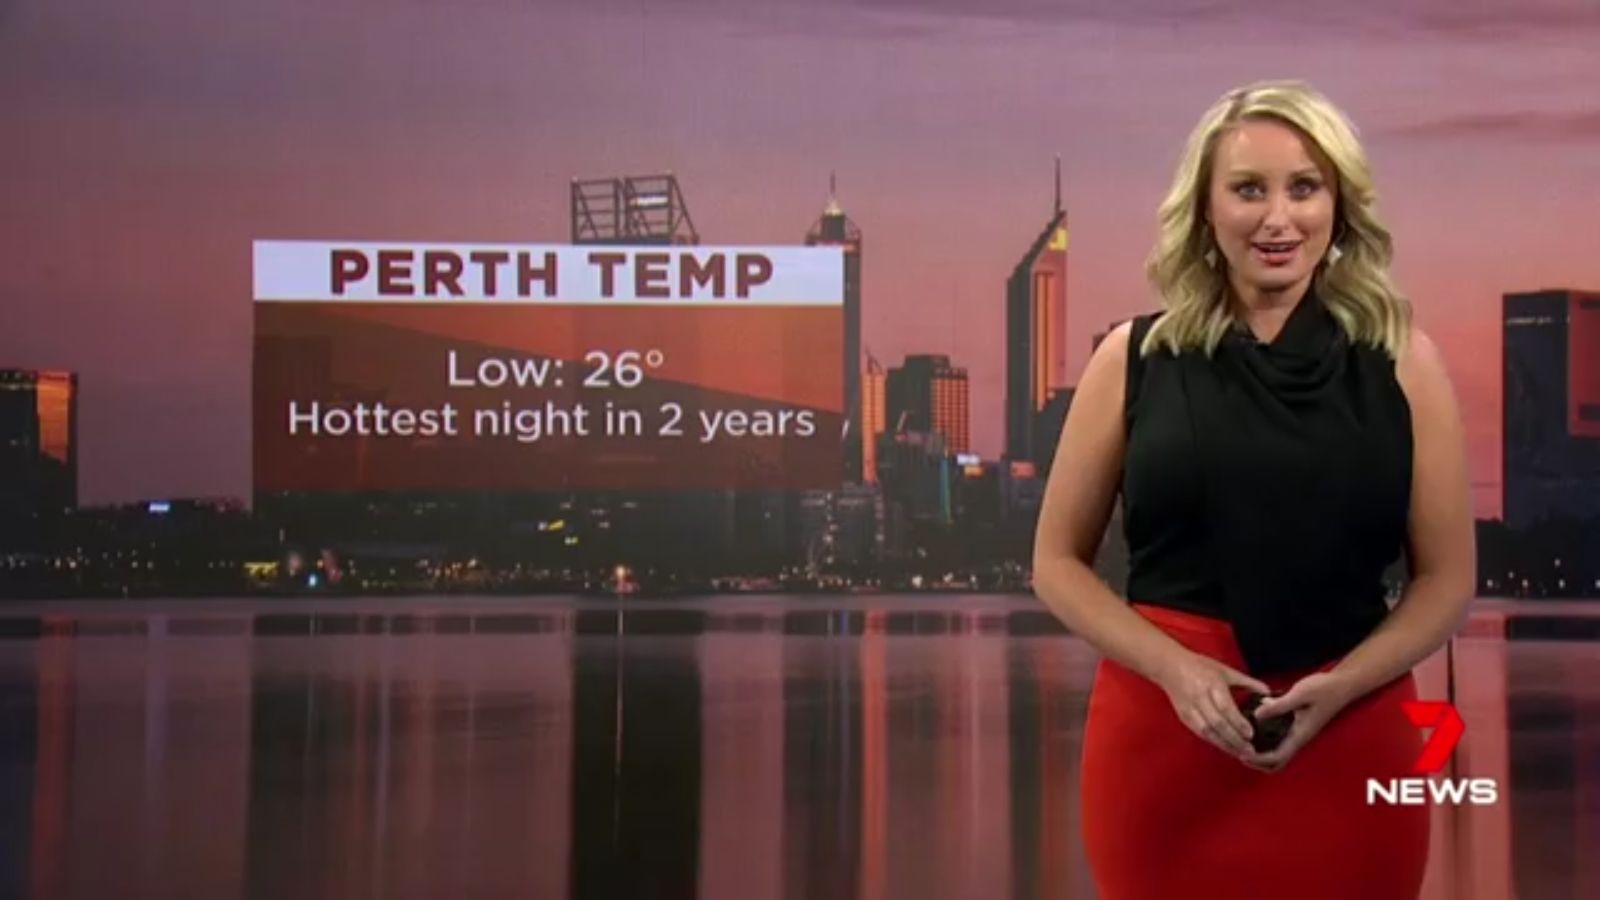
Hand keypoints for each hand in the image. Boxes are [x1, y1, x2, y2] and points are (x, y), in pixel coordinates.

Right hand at [1155, 649, 1273, 765]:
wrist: (1169, 666)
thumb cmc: (1199, 666)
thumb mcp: (1226, 671)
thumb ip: (1248, 682)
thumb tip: (1268, 692)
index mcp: (1211, 684)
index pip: (1226, 707)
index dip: (1238, 723)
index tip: (1250, 734)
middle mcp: (1200, 698)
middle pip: (1217, 724)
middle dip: (1234, 740)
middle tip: (1250, 751)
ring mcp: (1190, 709)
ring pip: (1207, 732)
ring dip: (1224, 745)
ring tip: (1240, 753)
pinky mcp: (1184, 717)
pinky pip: (1200, 733)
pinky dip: (1214, 742)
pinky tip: (1225, 747)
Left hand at [1249, 671, 1355, 770]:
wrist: (1341, 685)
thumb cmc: (1324, 689)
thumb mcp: (1300, 694)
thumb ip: (1279, 705)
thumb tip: (1256, 715)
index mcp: (1300, 735)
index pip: (1277, 758)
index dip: (1258, 759)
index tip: (1241, 754)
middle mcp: (1298, 738)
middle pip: (1277, 762)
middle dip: (1257, 762)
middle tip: (1238, 752)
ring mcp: (1297, 733)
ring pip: (1278, 752)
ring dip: (1260, 753)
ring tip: (1242, 743)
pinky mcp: (1296, 726)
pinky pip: (1279, 739)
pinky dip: (1265, 740)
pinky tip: (1253, 727)